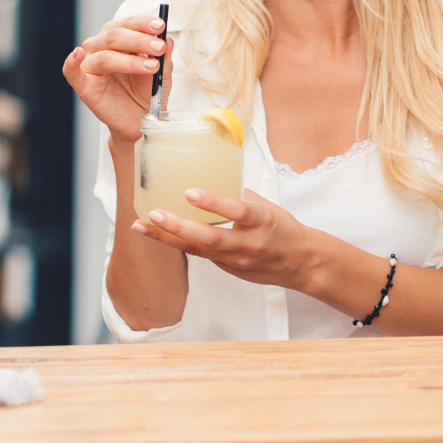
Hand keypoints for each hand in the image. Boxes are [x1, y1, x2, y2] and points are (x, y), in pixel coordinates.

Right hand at [63, 15, 169, 142]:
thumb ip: (163, 56)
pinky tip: (77, 54)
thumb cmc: (145, 92)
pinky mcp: (83, 85)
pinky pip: (71, 71)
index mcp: (118, 39)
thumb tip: (167, 39)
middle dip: (139, 40)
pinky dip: (72, 62)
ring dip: (129, 60)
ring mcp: (90, 65)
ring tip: (151, 67)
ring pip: (104, 55)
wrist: (139, 120)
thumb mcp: (162, 72)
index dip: (143, 23)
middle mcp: (100, 47)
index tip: (160, 26)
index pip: (128, 24)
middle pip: (114, 36)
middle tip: (159, 48)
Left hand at [131, 189, 326, 289]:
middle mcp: (249, 243)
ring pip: (198, 250)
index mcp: (262, 220)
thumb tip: (206, 172)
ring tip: (141, 226)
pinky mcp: (229, 269)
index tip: (190, 192)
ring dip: (167, 237)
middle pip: (211, 238)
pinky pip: (200, 255)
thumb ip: (237, 194)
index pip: (238, 210)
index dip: (214, 203)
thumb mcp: (265, 206)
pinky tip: (155, 233)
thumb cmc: (281, 228)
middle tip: (153, 214)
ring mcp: (237, 260)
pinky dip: (177, 243)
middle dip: (179, 227)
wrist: (302, 263)